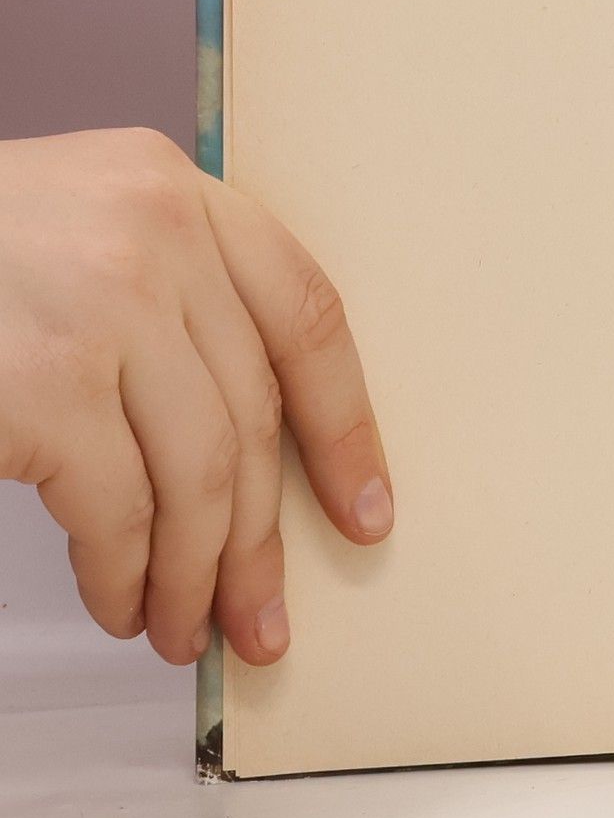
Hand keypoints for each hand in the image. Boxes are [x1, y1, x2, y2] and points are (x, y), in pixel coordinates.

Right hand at [0, 129, 391, 666]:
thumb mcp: (73, 235)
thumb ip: (166, 303)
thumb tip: (250, 465)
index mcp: (173, 187)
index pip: (306, 313)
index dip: (347, 425)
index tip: (366, 509)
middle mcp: (154, 232)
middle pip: (255, 412)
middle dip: (263, 537)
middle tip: (262, 618)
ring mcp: (101, 305)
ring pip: (203, 474)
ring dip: (196, 575)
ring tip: (184, 629)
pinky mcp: (43, 386)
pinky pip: (120, 510)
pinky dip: (127, 576)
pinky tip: (121, 604)